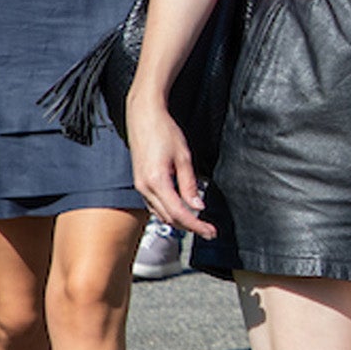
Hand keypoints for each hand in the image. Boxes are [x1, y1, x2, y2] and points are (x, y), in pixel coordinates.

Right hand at [127, 95, 216, 238]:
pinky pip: (154, 205)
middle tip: (209, 231)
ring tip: (198, 223)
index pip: (179, 213)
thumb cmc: (163, 131)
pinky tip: (180, 210)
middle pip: (169, 218)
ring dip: (178, 221)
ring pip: (160, 214)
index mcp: (157, 181)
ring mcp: (140, 186)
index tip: (210, 232)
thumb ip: (190, 184)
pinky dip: (168, 212)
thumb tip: (198, 206)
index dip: (196, 226)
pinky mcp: (140, 183)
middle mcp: (145, 188)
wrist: (144, 117)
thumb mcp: (183, 157)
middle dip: (189, 227)